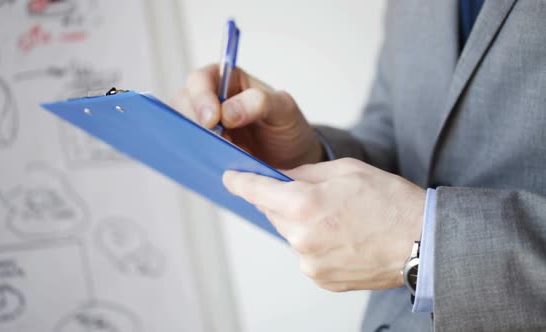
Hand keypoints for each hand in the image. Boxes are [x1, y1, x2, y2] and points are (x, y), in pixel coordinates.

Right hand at [172, 64, 323, 168]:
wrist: (293, 162)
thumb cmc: (287, 129)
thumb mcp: (284, 110)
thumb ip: (260, 103)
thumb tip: (226, 112)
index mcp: (227, 81)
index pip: (201, 80)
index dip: (201, 97)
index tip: (212, 120)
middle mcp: (210, 101)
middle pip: (184, 104)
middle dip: (195, 123)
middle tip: (216, 141)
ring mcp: (204, 127)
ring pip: (182, 130)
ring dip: (194, 142)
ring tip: (218, 156)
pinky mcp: (203, 150)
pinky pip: (189, 152)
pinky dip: (195, 158)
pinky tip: (210, 167)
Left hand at [222, 158, 424, 291]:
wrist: (422, 241)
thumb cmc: (389, 200)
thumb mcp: (345, 170)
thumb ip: (304, 173)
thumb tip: (281, 178)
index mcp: (303, 204)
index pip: (255, 191)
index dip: (240, 182)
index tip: (230, 177)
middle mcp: (300, 237)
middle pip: (273, 212)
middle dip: (284, 201)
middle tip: (313, 194)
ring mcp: (309, 262)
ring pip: (290, 234)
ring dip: (302, 223)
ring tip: (336, 217)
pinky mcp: (321, 279)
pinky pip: (306, 254)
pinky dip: (315, 243)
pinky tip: (342, 236)